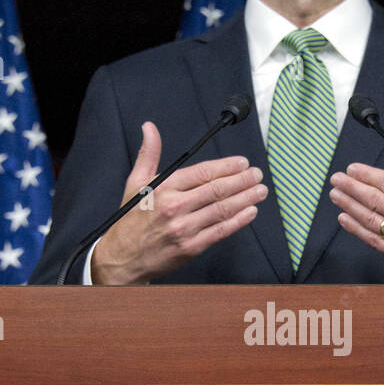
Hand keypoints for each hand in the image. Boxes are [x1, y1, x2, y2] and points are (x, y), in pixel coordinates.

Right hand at [91, 121, 266, 283]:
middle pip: (217, 189)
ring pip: (222, 209)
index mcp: (164, 188)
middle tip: (257, 175)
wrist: (123, 257)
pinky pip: (220, 231)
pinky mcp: (191, 247)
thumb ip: (149, 154)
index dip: (226, 166)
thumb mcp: (136, 182)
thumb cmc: (131, 220)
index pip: (202, 172)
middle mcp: (175, 207)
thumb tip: (149, 128)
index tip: (242, 163)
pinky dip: (238, 221)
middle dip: (242, 180)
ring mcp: (184, 228)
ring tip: (260, 191)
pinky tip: (250, 212)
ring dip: (245, 198)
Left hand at [329, 125, 383, 284]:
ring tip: (336, 195)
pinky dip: (357, 229)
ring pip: (371, 220)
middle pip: (375, 200)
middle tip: (336, 179)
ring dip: (350, 206)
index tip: (353, 169)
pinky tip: (345, 219)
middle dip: (352, 188)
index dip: (368, 175)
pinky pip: (374, 241)